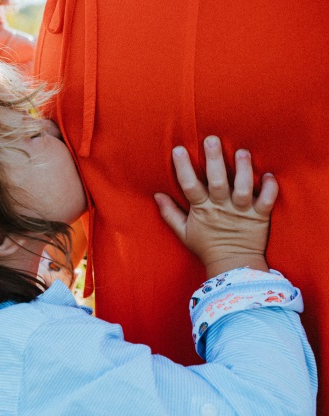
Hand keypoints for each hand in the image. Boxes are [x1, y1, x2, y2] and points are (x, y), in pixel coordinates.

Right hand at [154, 136, 278, 276]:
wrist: (232, 265)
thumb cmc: (206, 246)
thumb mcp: (183, 232)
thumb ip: (170, 213)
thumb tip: (156, 195)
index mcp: (202, 210)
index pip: (190, 186)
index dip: (184, 168)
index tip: (178, 149)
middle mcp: (222, 208)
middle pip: (218, 182)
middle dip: (214, 160)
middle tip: (211, 139)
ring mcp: (242, 212)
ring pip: (244, 188)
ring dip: (243, 170)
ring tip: (241, 152)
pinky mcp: (260, 217)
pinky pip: (267, 201)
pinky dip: (270, 188)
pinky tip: (268, 174)